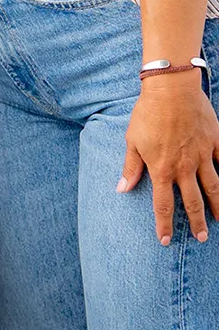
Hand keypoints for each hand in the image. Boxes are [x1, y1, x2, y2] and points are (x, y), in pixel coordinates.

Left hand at [117, 73, 218, 243]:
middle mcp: (184, 167)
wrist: (170, 88)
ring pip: (214, 188)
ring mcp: (202, 155)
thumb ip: (131, 167)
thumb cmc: (147, 113)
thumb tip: (122, 189)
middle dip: (197, 223)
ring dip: (217, 207)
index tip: (165, 241)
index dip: (164, 225)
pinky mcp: (214, 142)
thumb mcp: (133, 140)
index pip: (163, 205)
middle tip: (201, 238)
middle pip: (193, 202)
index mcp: (162, 168)